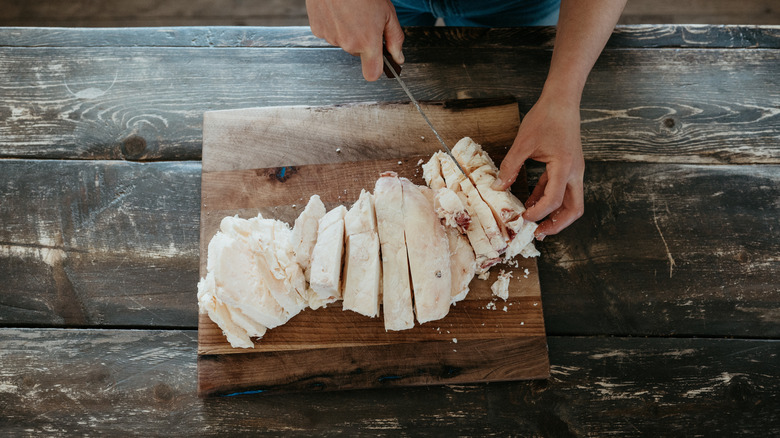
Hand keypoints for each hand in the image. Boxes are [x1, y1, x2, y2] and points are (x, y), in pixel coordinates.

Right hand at [306, 0, 404, 80]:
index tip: (379, 60)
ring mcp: (331, 37)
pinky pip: (330, 33)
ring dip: (348, 32)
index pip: (372, 74)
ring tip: (351, 11)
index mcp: (367, 42)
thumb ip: (394, 39)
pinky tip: (338, 11)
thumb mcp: (387, 13)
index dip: (377, 68)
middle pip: (358, 53)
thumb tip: (398, 57)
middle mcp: (348, 43)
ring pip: (344, 42)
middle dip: (363, 41)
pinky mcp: (318, 29)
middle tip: (366, 20)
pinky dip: (334, 25)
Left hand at [491, 93, 584, 239]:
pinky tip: (530, 202)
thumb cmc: (546, 117)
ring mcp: (573, 170)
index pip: (554, 200)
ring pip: (570, 201)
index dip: (538, 213)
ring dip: (554, 214)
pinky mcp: (568, 166)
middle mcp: (574, 172)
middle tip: (539, 233)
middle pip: (574, 209)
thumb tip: (498, 187)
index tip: (522, 217)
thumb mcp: (524, 142)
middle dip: (558, 224)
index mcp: (565, 167)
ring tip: (534, 222)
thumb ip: (510, 166)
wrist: (562, 100)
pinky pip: (560, 189)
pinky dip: (547, 198)